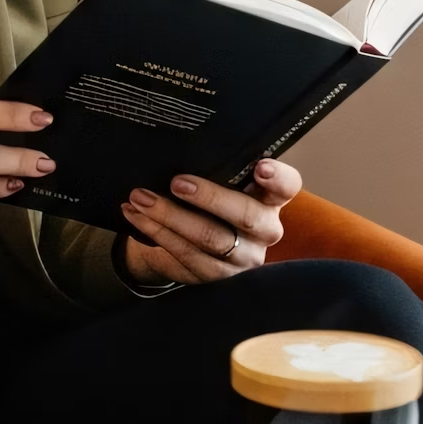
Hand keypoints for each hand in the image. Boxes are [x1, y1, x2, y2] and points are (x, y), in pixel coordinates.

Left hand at [119, 158, 301, 288]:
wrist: (185, 242)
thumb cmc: (205, 203)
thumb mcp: (217, 184)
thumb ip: (217, 170)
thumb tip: (183, 145)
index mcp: (270, 199)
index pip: (286, 186)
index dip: (278, 177)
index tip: (260, 167)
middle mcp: (264, 230)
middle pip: (246, 215)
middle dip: (209, 197)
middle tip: (176, 182)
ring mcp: (243, 257)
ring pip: (210, 238)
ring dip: (169, 215)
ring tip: (140, 198)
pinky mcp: (217, 277)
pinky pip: (186, 254)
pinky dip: (156, 232)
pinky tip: (135, 216)